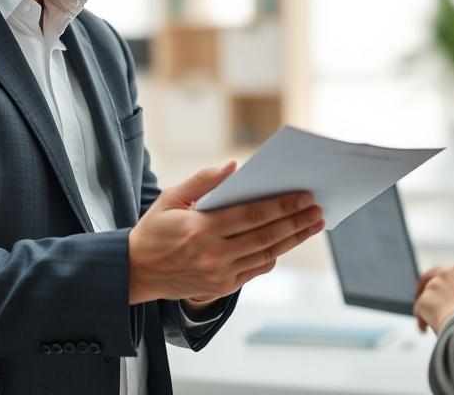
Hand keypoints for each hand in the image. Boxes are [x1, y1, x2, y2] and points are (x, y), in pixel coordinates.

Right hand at [128, 161, 324, 304]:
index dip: (281, 205)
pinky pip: (256, 269)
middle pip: (265, 235)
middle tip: (317, 209)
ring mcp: (219, 274)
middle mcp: (213, 254)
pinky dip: (274, 255)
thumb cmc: (155, 229)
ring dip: (293, 239)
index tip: (303, 195)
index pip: (251, 215)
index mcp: (200, 228)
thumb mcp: (171, 197)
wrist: (136, 272)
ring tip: (313, 224)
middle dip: (296, 221)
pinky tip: (288, 241)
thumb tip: (234, 166)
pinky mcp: (222, 288)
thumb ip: (203, 180)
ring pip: (266, 254)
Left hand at [414, 264, 453, 334]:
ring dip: (427, 306)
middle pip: (431, 275)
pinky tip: (424, 329)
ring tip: (430, 321)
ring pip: (425, 295)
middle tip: (418, 294)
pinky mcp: (424, 299)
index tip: (438, 285)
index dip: (441, 280)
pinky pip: (419, 310)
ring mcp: (435, 285)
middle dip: (423, 284)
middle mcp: (448, 273)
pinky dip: (421, 319)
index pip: (448, 271)